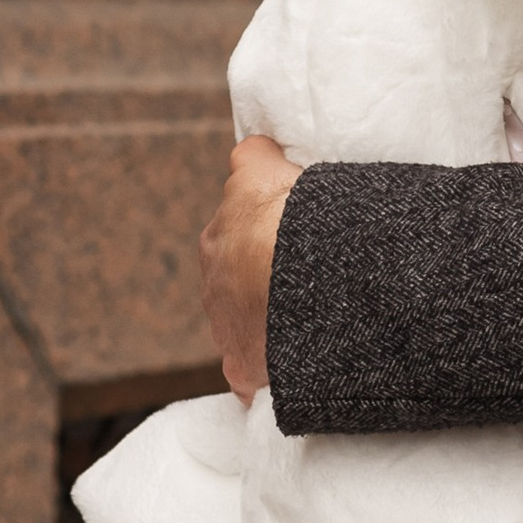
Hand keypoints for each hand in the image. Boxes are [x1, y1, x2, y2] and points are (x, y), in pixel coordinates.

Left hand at [201, 133, 300, 401]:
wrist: (301, 269)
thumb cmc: (290, 214)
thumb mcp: (266, 169)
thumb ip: (255, 159)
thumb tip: (254, 149)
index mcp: (217, 238)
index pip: (235, 238)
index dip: (263, 238)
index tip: (287, 242)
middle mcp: (213, 282)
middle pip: (237, 283)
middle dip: (261, 282)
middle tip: (303, 280)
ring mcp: (225, 327)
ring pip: (243, 325)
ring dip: (266, 324)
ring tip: (308, 320)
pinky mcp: (240, 365)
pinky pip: (249, 373)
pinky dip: (265, 372)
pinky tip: (288, 371)